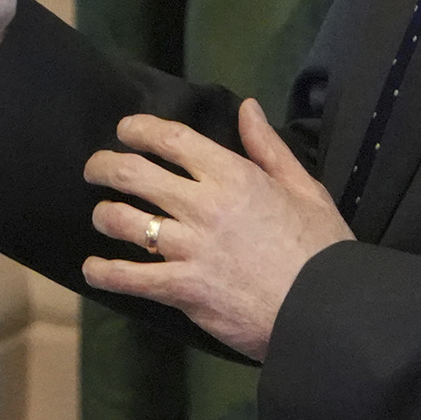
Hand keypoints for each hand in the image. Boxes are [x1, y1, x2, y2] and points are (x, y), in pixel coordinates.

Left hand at [83, 100, 353, 360]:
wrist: (327, 310)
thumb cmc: (321, 250)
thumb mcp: (305, 189)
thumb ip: (269, 148)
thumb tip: (247, 109)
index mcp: (234, 176)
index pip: (172, 140)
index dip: (139, 129)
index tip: (124, 130)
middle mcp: (204, 206)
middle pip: (133, 173)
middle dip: (104, 166)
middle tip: (94, 170)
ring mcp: (189, 248)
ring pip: (123, 221)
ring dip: (104, 216)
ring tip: (102, 217)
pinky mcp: (182, 289)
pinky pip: (129, 277)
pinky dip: (104, 273)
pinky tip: (93, 270)